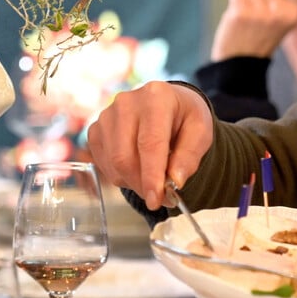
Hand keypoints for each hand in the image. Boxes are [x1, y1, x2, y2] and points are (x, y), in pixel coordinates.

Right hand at [86, 82, 213, 209]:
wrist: (169, 104)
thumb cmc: (185, 117)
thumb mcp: (200, 132)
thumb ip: (189, 156)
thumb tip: (174, 181)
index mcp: (156, 97)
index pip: (150, 143)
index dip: (151, 175)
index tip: (156, 199)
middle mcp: (126, 102)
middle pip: (125, 156)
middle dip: (142, 184)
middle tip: (159, 198)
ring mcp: (107, 115)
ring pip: (113, 163)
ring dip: (133, 182)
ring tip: (153, 179)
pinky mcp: (96, 129)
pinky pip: (103, 164)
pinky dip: (121, 176)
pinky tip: (138, 169)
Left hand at [210, 0, 296, 59]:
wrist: (241, 62)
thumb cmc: (261, 36)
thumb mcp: (281, 19)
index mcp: (294, 12)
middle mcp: (280, 11)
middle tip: (260, 11)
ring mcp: (260, 12)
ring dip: (248, 0)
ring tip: (249, 19)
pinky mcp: (241, 12)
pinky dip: (235, 4)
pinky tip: (239, 21)